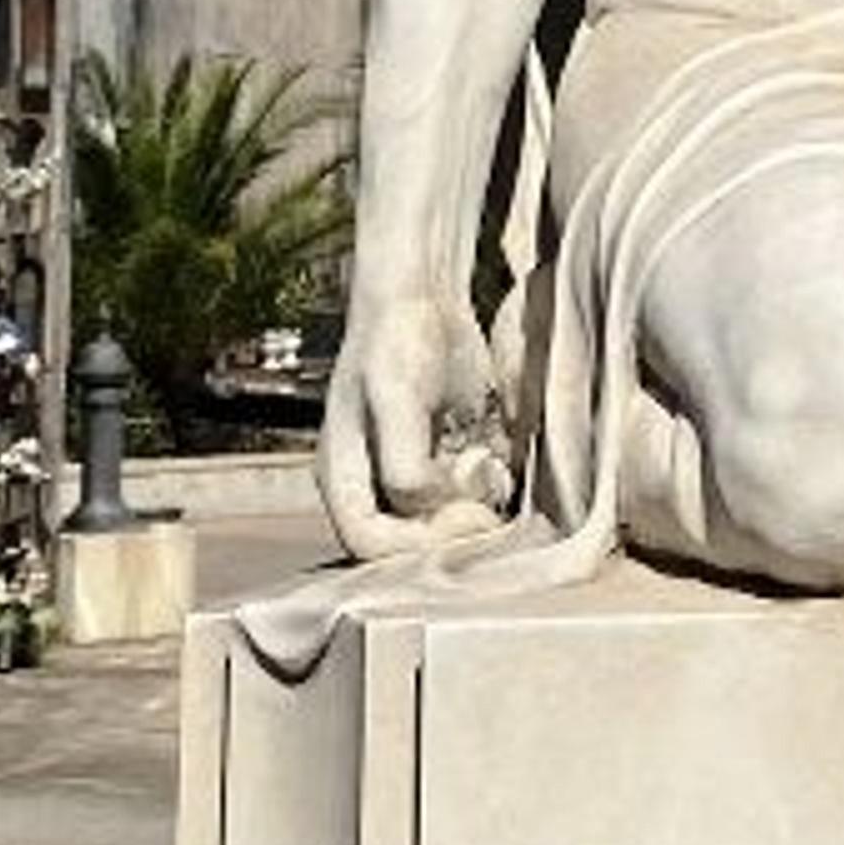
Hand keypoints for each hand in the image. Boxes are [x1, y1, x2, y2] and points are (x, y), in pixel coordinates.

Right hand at [319, 283, 510, 553]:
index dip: (416, 546)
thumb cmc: (397, 340)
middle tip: (490, 510)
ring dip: (471, 513)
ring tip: (493, 478)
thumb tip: (428, 510)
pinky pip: (466, 496)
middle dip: (450, 534)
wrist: (423, 298)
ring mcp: (409, 474)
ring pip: (440, 523)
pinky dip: (487, 490)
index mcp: (343, 479)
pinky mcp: (444, 459)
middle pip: (407, 543)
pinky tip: (500, 463)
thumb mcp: (395, 398)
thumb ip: (404, 464)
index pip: (368, 545)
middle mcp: (373, 486)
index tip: (467, 520)